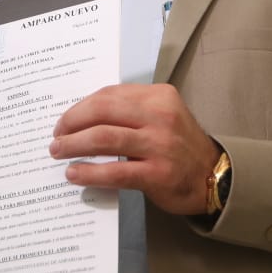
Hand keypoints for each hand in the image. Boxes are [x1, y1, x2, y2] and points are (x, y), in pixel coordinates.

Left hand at [49, 84, 219, 215]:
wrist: (215, 178)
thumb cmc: (181, 147)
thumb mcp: (163, 116)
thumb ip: (131, 111)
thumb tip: (84, 118)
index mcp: (159, 96)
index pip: (109, 94)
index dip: (81, 107)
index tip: (65, 120)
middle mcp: (160, 116)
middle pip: (102, 111)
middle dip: (72, 122)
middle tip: (56, 136)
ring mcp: (160, 144)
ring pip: (104, 138)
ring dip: (74, 144)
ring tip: (58, 152)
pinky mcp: (157, 173)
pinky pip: (115, 170)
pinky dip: (90, 172)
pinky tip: (74, 174)